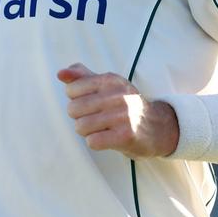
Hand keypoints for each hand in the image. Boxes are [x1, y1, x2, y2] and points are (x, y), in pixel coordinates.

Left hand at [57, 63, 177, 159]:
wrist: (157, 127)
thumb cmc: (124, 105)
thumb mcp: (106, 85)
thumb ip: (81, 77)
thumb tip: (60, 74)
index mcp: (110, 80)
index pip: (72, 89)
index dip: (75, 99)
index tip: (89, 103)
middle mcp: (118, 95)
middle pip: (73, 109)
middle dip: (79, 117)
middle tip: (95, 118)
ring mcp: (123, 115)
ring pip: (81, 126)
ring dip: (86, 131)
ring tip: (100, 129)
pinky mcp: (126, 136)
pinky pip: (93, 141)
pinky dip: (95, 142)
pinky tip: (106, 138)